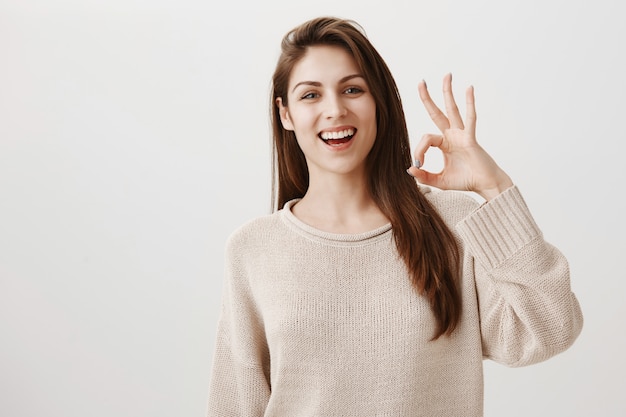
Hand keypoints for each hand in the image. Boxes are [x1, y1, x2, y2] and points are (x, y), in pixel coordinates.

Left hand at [406, 73, 512, 200]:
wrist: (485, 185)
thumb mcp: (439, 180)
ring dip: (448, 92)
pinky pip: (470, 119)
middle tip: (421, 82)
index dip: (418, 150)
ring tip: (446, 76)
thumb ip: (424, 176)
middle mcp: (452, 136)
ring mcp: (462, 135)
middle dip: (428, 98)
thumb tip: (409, 169)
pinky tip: (468, 89)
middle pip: (437, 113)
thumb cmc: (465, 181)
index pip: (426, 139)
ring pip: (452, 110)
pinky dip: (469, 104)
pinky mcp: (471, 138)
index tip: (418, 164)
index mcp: (444, 144)